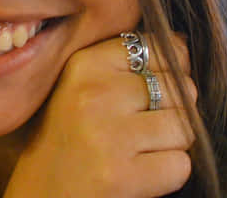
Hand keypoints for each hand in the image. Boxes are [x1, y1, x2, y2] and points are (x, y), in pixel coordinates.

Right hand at [3, 34, 195, 197]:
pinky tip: (138, 171)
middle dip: (171, 110)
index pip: (158, 47)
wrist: (42, 192)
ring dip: (171, 143)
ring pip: (184, 127)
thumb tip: (182, 44)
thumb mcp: (79, 84)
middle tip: (138, 128)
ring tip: (138, 149)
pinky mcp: (122, 175)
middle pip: (178, 88)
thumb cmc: (68, 136)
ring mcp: (109, 135)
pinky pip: (180, 164)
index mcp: (84, 64)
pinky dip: (168, 173)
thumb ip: (122, 62)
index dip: (168, 69)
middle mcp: (95, 93)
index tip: (148, 90)